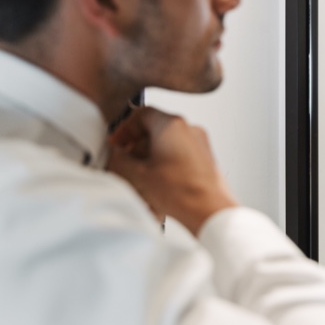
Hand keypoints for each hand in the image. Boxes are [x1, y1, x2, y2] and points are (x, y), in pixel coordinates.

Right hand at [107, 107, 237, 234]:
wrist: (210, 211)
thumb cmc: (182, 192)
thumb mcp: (138, 175)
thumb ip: (120, 159)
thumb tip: (115, 155)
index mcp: (172, 125)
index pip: (142, 114)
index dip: (124, 129)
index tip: (117, 144)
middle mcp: (189, 130)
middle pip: (154, 132)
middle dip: (136, 150)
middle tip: (125, 165)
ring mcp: (199, 145)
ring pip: (165, 148)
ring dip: (148, 164)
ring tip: (140, 184)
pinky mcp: (204, 160)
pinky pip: (177, 160)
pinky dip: (163, 171)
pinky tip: (155, 192)